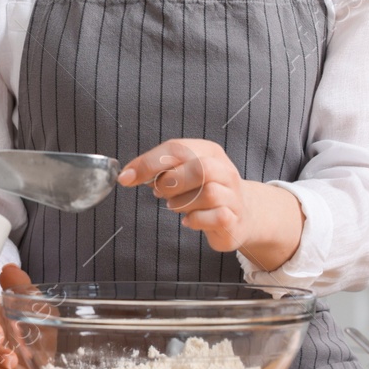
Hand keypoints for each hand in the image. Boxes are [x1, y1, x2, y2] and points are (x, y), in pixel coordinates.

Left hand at [118, 138, 249, 251]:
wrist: (242, 214)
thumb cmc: (203, 190)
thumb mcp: (181, 172)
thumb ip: (156, 169)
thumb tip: (126, 175)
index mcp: (208, 151)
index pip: (177, 148)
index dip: (148, 163)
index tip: (127, 178)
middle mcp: (225, 170)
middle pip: (200, 168)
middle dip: (171, 182)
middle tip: (160, 192)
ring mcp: (233, 195)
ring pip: (208, 193)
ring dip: (181, 203)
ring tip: (175, 205)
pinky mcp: (234, 219)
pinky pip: (216, 217)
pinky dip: (195, 220)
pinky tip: (189, 220)